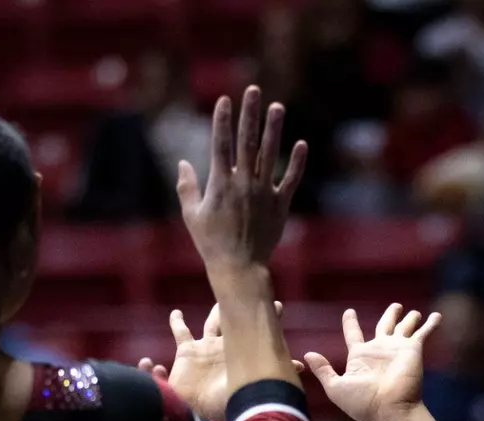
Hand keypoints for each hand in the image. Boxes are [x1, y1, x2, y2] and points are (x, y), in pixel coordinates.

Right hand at [164, 301, 286, 420]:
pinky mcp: (186, 352)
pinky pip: (181, 332)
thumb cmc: (228, 403)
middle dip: (245, 310)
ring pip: (212, 323)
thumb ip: (275, 373)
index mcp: (243, 355)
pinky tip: (177, 313)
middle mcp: (226, 349)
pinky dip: (177, 322)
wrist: (200, 412)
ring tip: (221, 298)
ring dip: (216, 311)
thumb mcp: (254, 385)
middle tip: (255, 294)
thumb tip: (302, 365)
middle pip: (237, 323)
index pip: (259, 335)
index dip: (269, 321)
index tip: (278, 306)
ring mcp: (206, 349)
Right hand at [177, 86, 306, 270]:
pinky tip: (301, 143)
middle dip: (249, 114)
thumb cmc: (211, 243)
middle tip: (254, 90)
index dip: (222, 120)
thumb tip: (182, 163)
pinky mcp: (280, 205)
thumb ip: (187, 187)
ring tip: (277, 107)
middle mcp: (243, 184)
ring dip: (273, 129)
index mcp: (220, 184)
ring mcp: (263, 193)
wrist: (239, 268)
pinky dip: (296, 163)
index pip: (220, 144)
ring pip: (270, 155)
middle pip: (247, 142)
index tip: (225, 99)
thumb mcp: (192, 216)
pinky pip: (290, 180)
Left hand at [304, 303, 441, 420]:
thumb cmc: (362, 402)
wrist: (389, 409)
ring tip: (414, 312)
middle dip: (390, 316)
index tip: (349, 312)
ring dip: (410, 319)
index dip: (350, 323)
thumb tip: (307, 355)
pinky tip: (437, 317)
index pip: (354, 335)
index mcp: (360, 356)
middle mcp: (379, 350)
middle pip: (384, 326)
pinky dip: (430, 324)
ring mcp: (397, 349)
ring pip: (404, 327)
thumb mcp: (336, 387)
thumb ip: (324, 370)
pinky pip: (423, 333)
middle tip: (395, 306)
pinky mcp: (413, 350)